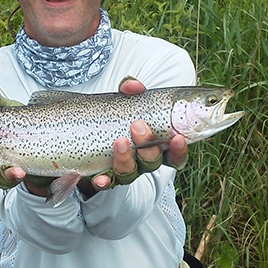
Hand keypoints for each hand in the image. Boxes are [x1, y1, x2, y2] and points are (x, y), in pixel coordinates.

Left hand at [83, 78, 188, 193]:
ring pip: (130, 172)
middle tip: (138, 126)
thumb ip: (131, 91)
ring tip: (120, 141)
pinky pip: (105, 182)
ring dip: (126, 158)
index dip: (179, 151)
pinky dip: (104, 181)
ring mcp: (124, 169)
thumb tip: (132, 86)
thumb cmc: (119, 114)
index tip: (178, 138)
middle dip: (148, 146)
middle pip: (152, 162)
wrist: (89, 130)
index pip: (175, 155)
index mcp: (156, 145)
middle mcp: (142, 160)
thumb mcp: (127, 100)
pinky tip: (99, 179)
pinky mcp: (103, 174)